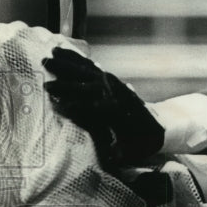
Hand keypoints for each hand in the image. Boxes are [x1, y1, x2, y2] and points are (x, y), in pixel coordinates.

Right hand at [42, 47, 163, 167]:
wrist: (160, 125)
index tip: (60, 106)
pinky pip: (89, 65)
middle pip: (88, 87)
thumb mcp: (130, 152)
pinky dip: (74, 57)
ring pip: (86, 71)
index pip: (96, 109)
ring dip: (67, 64)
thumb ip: (118, 153)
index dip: (78, 107)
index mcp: (118, 114)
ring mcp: (112, 83)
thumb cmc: (141, 143)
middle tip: (46, 85)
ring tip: (47, 57)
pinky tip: (60, 49)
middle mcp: (114, 95)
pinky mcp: (109, 77)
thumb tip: (108, 157)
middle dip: (67, 86)